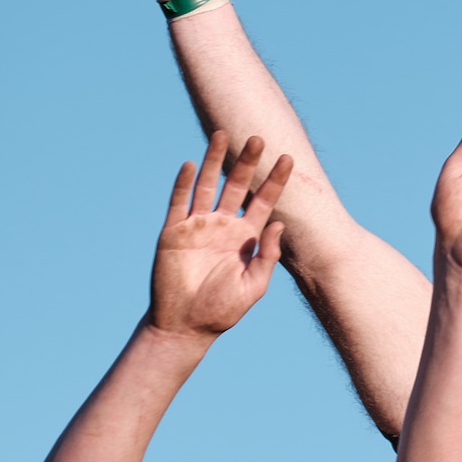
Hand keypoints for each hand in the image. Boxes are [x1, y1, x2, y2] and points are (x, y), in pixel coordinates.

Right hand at [148, 133, 292, 337]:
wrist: (186, 326)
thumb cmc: (222, 311)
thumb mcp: (253, 287)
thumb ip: (267, 257)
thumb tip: (278, 224)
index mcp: (245, 238)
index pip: (263, 201)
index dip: (275, 180)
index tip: (288, 158)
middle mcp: (222, 226)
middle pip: (236, 186)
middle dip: (247, 162)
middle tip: (258, 137)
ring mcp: (197, 226)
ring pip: (206, 186)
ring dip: (213, 161)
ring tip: (222, 135)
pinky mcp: (174, 233)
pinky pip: (179, 203)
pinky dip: (183, 183)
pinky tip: (190, 164)